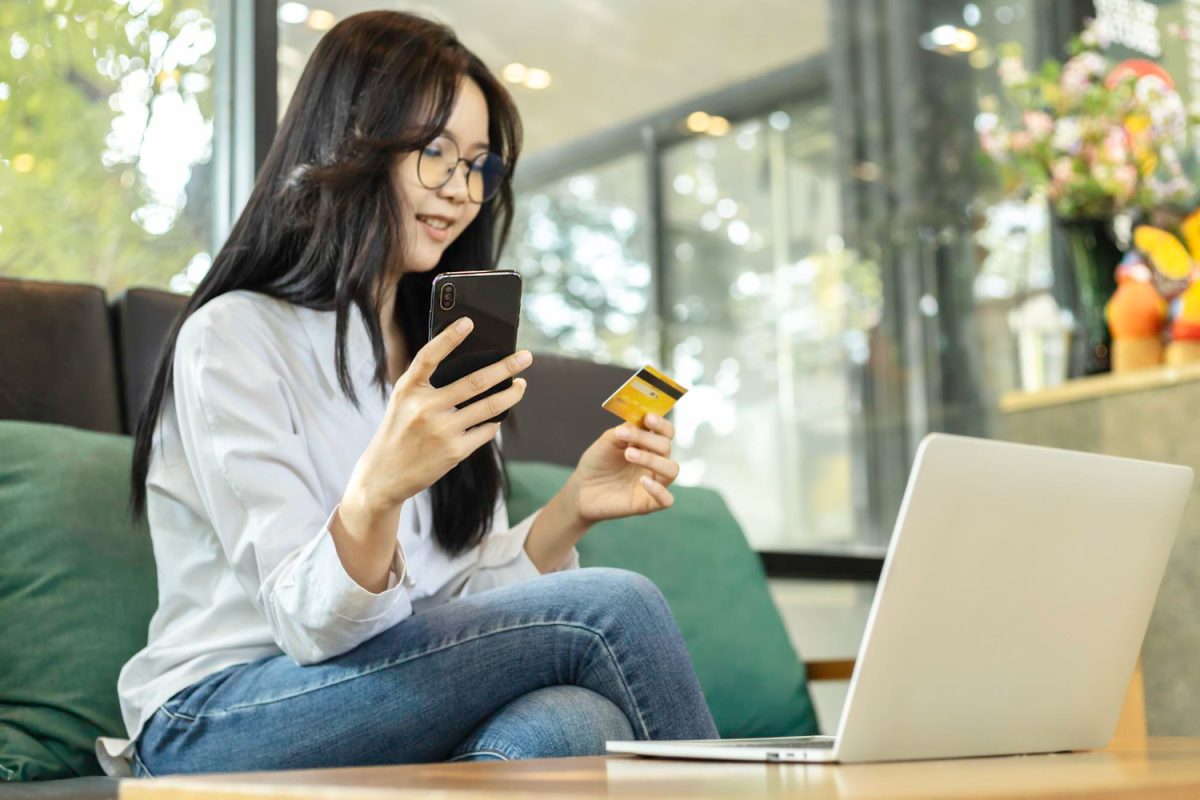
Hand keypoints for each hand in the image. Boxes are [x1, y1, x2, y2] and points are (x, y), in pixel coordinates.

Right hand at [343, 317, 531, 514]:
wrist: (384, 474)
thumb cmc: (399, 430)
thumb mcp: (403, 401)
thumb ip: (426, 382)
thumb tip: (471, 365)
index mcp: (408, 389)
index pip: (429, 356)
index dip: (449, 338)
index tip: (469, 322)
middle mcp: (424, 408)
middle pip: (475, 381)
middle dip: (506, 367)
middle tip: (526, 356)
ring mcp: (441, 431)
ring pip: (490, 406)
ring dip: (511, 394)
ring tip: (520, 384)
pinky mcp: (454, 451)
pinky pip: (486, 430)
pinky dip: (495, 420)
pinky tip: (498, 415)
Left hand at [569, 413, 678, 523]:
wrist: (582, 489)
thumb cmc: (597, 463)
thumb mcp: (607, 441)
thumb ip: (624, 430)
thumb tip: (641, 421)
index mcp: (648, 445)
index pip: (665, 432)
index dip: (660, 423)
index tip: (647, 418)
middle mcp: (655, 462)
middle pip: (666, 447)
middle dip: (647, 439)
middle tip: (624, 435)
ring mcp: (654, 482)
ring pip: (671, 470)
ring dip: (652, 459)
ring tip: (628, 454)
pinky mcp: (648, 503)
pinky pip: (666, 500)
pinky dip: (659, 490)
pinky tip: (643, 481)